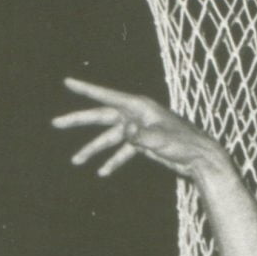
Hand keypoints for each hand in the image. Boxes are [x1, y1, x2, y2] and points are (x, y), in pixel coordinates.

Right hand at [52, 79, 221, 182]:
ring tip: (75, 160)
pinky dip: (113, 162)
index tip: (67, 82)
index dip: (86, 90)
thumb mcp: (162, 138)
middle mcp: (135, 115)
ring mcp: (138, 130)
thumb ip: (142, 136)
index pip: (107, 96)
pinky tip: (102, 172)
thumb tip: (127, 134)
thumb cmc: (184, 143)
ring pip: (109, 139)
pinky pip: (122, 153)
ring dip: (93, 150)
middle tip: (56, 123)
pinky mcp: (142, 145)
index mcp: (139, 106)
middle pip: (101, 117)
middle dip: (79, 121)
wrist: (200, 158)